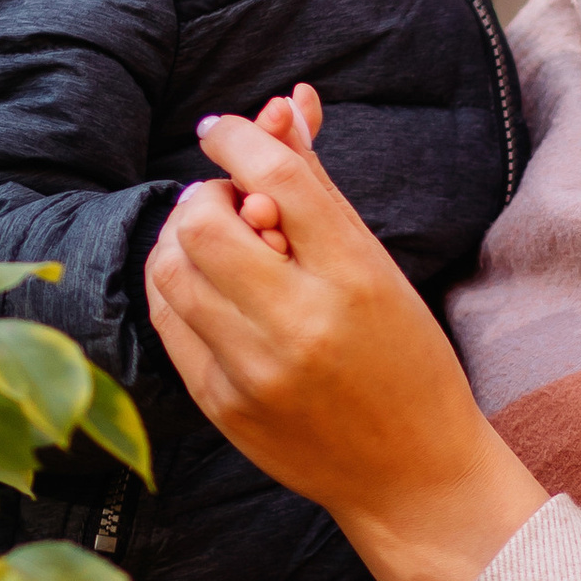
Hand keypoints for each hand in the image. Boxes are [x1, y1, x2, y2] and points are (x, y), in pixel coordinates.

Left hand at [143, 104, 545, 580]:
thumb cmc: (406, 361)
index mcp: (357, 279)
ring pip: (170, 269)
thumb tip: (282, 105)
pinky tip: (205, 288)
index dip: (237, 138)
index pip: (277, 179)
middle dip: (204, 197)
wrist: (412, 475)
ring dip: (180, 239)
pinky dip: (175, 287)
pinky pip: (167, 320)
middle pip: (204, 223)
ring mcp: (254, 370)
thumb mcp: (377, 268)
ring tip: (215, 245)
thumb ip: (319, 189)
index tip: (222, 130)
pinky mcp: (222, 405)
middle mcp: (302, 324)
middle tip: (226, 204)